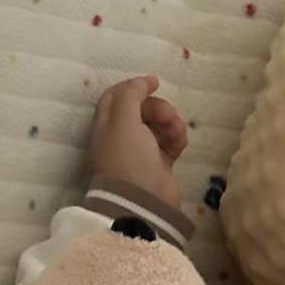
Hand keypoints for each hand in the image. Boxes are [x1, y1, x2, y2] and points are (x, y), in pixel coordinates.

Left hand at [87, 75, 187, 207]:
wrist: (141, 203)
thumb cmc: (127, 159)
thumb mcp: (122, 120)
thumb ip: (130, 94)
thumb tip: (145, 81)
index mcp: (106, 127)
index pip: (115, 97)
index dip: (134, 86)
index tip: (154, 83)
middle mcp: (121, 138)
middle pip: (141, 109)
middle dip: (157, 107)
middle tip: (167, 115)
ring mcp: (141, 151)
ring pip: (159, 123)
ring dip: (170, 121)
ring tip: (175, 132)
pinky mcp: (159, 164)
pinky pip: (171, 141)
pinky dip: (177, 138)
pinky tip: (179, 144)